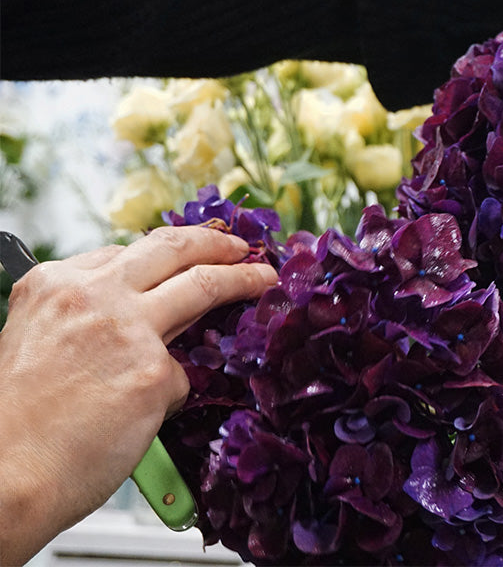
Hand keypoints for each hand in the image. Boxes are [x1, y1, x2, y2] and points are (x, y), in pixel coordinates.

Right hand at [0, 227, 275, 563]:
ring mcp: (129, 330)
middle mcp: (93, 295)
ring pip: (204, 286)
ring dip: (242, 277)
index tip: (186, 257)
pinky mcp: (155, 372)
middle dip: (215, 243)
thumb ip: (84, 318)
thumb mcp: (35, 342)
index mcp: (54, 285)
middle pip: (172, 249)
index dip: (163, 257)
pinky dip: (172, 392)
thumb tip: (137, 313)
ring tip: (262, 279)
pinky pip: (183, 374)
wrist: (3, 473)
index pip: (125, 254)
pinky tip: (148, 412)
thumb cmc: (16, 422)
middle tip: (242, 246)